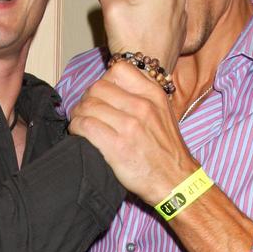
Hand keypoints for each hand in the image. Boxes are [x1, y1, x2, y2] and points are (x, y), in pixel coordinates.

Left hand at [69, 59, 193, 202]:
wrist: (175, 182)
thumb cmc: (166, 151)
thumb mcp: (163, 113)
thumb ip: (141, 97)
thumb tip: (110, 89)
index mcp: (154, 94)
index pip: (118, 69)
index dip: (104, 81)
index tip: (102, 96)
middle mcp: (142, 106)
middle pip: (97, 87)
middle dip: (87, 99)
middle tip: (87, 112)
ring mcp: (130, 125)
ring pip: (87, 106)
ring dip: (79, 115)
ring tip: (81, 125)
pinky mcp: (117, 146)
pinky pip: (84, 125)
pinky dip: (76, 128)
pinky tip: (80, 135)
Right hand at [98, 0, 185, 72]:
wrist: (145, 72)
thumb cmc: (131, 40)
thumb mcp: (111, 6)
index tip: (126, 16)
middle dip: (132, 5)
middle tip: (131, 25)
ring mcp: (181, 14)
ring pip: (150, 6)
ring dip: (141, 16)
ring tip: (139, 32)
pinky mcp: (180, 30)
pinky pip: (159, 20)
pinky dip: (151, 27)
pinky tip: (148, 39)